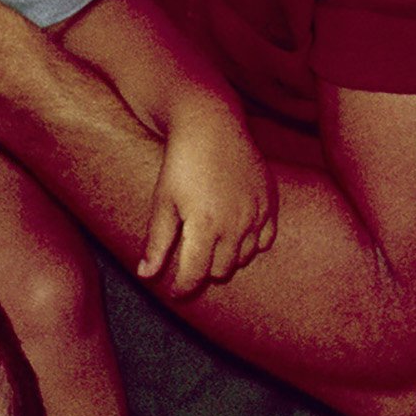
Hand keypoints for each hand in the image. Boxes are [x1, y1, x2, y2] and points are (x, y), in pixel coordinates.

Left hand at [138, 108, 278, 298]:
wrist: (212, 125)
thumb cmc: (181, 163)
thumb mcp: (163, 202)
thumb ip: (157, 243)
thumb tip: (145, 275)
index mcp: (204, 226)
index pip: (195, 275)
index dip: (182, 288)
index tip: (174, 291)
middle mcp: (235, 224)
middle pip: (220, 270)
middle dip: (203, 269)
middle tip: (191, 257)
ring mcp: (256, 214)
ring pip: (244, 258)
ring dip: (227, 257)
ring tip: (211, 242)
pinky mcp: (270, 202)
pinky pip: (265, 240)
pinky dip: (251, 244)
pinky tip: (236, 233)